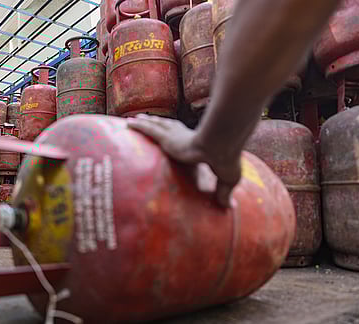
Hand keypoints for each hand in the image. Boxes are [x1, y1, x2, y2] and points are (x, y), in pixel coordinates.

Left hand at [126, 114, 240, 207]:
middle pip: (167, 126)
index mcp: (196, 143)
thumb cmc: (226, 160)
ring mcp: (174, 135)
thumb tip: (230, 208)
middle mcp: (184, 135)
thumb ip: (223, 192)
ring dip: (145, 121)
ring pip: (156, 125)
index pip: (183, 135)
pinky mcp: (167, 138)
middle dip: (157, 122)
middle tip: (148, 119)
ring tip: (135, 120)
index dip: (176, 133)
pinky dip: (138, 126)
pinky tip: (128, 124)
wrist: (221, 147)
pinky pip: (148, 130)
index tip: (171, 133)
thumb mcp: (226, 178)